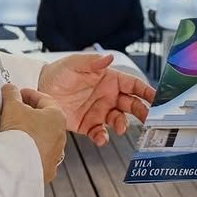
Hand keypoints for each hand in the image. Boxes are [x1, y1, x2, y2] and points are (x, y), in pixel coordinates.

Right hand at [0, 83, 66, 182]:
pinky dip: (28, 151)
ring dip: (30, 134)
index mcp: (57, 117)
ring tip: (14, 132)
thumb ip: (12, 94)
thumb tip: (10, 90)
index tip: (19, 94)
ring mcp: (55, 155)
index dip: (29, 95)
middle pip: (44, 120)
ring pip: (42, 139)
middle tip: (15, 111)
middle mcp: (60, 136)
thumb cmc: (20, 135)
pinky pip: (37, 156)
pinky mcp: (46, 170)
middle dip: (30, 114)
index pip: (44, 100)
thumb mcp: (12, 106)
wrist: (17, 166)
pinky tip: (17, 150)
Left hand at [38, 53, 155, 146]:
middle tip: (148, 118)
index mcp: (110, 79)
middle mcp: (108, 96)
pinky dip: (103, 137)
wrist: (39, 89)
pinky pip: (100, 133)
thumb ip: (92, 62)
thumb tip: (109, 58)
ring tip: (119, 127)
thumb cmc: (58, 72)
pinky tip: (102, 138)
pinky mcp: (88, 125)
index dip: (147, 91)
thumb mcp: (74, 64)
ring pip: (119, 120)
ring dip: (122, 125)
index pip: (133, 85)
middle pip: (132, 104)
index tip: (157, 98)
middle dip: (142, 111)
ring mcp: (99, 111)